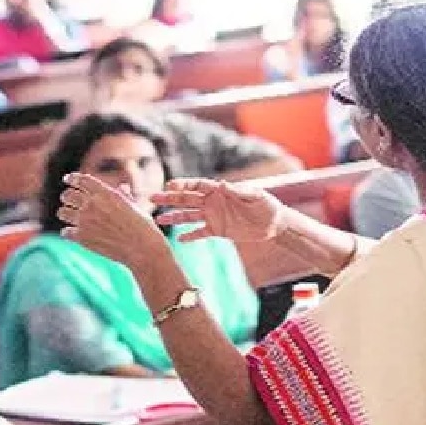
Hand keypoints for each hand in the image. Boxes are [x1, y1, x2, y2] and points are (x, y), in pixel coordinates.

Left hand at [58, 173, 167, 267]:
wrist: (142, 248)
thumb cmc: (142, 226)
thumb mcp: (134, 205)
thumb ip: (124, 195)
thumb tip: (122, 187)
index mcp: (105, 193)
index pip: (81, 180)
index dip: (72, 179)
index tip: (67, 180)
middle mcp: (92, 204)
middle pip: (67, 195)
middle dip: (67, 197)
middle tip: (68, 200)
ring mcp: (85, 221)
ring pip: (62, 212)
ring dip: (65, 213)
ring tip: (68, 216)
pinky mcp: (82, 237)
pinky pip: (65, 232)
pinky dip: (68, 232)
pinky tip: (72, 233)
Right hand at [151, 179, 284, 242]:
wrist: (274, 223)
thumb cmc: (266, 205)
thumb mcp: (254, 196)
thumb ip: (238, 191)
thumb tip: (221, 185)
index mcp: (219, 191)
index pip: (196, 186)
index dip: (183, 185)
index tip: (169, 186)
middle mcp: (212, 202)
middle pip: (187, 199)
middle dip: (169, 198)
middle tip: (152, 198)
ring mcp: (213, 216)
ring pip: (188, 216)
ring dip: (174, 217)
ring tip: (158, 220)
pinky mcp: (218, 231)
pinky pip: (200, 233)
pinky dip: (190, 236)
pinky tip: (178, 239)